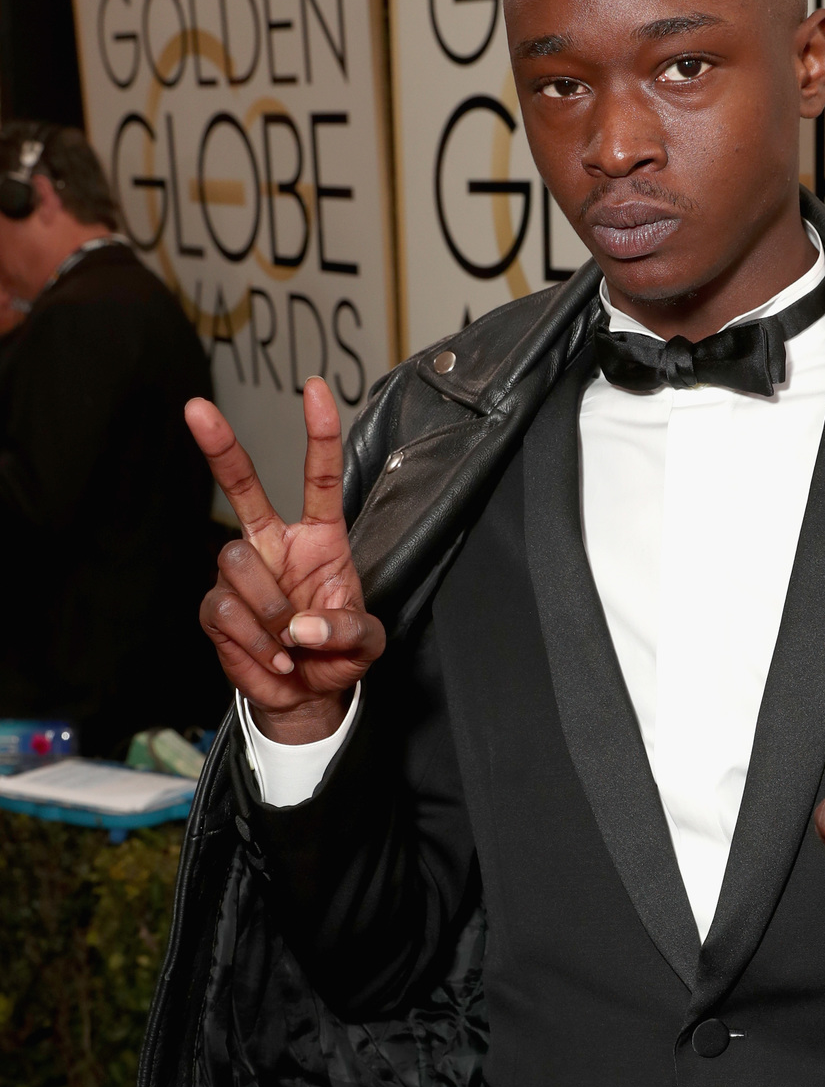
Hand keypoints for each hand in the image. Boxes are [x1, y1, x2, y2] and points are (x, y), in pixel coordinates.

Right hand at [186, 377, 384, 743]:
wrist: (305, 696)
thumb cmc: (337, 654)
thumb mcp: (366, 643)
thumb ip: (349, 629)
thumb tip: (302, 625)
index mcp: (319, 539)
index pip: (318, 478)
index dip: (318, 434)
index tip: (315, 390)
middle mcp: (274, 545)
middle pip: (242, 486)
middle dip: (219, 446)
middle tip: (196, 408)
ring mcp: (240, 574)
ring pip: (236, 562)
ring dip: (268, 608)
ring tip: (289, 642)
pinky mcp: (216, 607)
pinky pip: (225, 610)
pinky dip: (254, 642)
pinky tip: (273, 657)